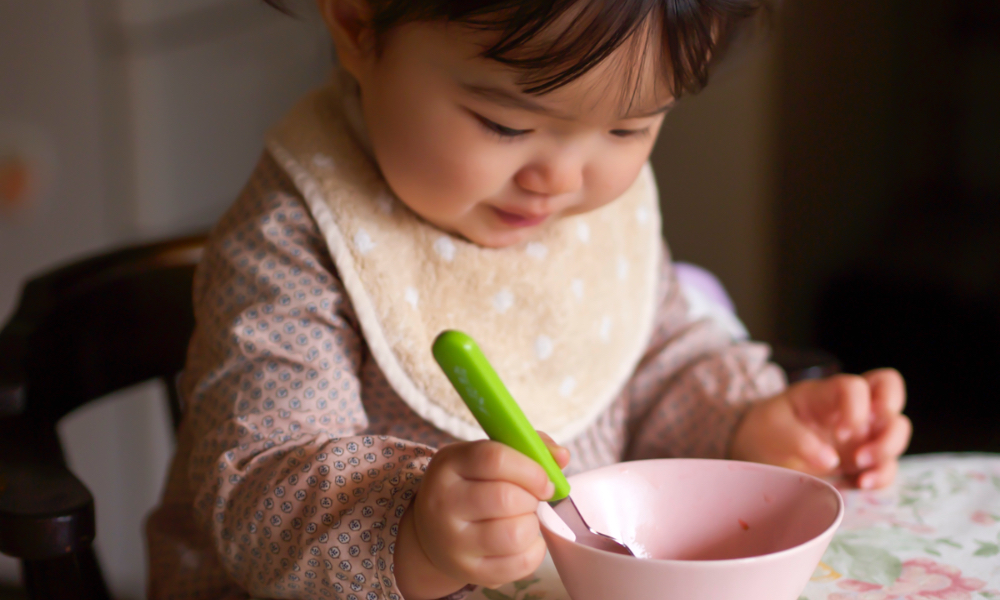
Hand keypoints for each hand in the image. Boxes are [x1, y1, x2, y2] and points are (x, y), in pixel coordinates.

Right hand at [394, 433, 569, 599]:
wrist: (433, 530)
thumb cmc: (470, 486)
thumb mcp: (485, 457)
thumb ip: (527, 448)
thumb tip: (562, 456)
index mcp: (449, 464)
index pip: (495, 459)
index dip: (531, 469)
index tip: (545, 481)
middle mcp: (443, 502)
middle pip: (505, 498)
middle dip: (532, 499)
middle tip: (531, 500)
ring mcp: (453, 540)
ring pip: (513, 535)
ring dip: (532, 525)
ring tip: (524, 519)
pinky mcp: (467, 570)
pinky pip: (518, 564)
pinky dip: (533, 551)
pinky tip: (524, 541)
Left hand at [729, 369, 910, 488]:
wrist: (761, 450)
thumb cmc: (768, 429)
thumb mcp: (772, 429)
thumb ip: (797, 440)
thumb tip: (830, 461)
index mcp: (827, 393)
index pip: (856, 386)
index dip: (857, 408)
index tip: (841, 433)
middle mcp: (852, 407)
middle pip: (892, 396)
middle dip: (888, 429)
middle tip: (860, 457)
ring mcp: (862, 431)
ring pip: (898, 430)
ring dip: (887, 454)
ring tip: (861, 477)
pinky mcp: (864, 458)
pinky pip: (888, 463)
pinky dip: (882, 477)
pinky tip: (861, 486)